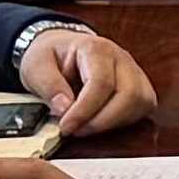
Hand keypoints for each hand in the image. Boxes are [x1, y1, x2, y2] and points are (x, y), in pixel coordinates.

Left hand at [17, 24, 154, 134]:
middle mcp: (121, 58)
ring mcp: (135, 73)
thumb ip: (48, 85)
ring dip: (113, 123)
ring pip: (141, 103)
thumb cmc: (50, 57)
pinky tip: (101, 123)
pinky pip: (142, 109)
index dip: (84, 111)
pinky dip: (123, 122)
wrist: (61, 50)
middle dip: (102, 121)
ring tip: (86, 127)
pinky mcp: (140, 88)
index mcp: (95, 48)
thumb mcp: (35, 66)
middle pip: (129, 95)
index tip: (66, 127)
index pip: (101, 83)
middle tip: (76, 130)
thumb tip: (64, 108)